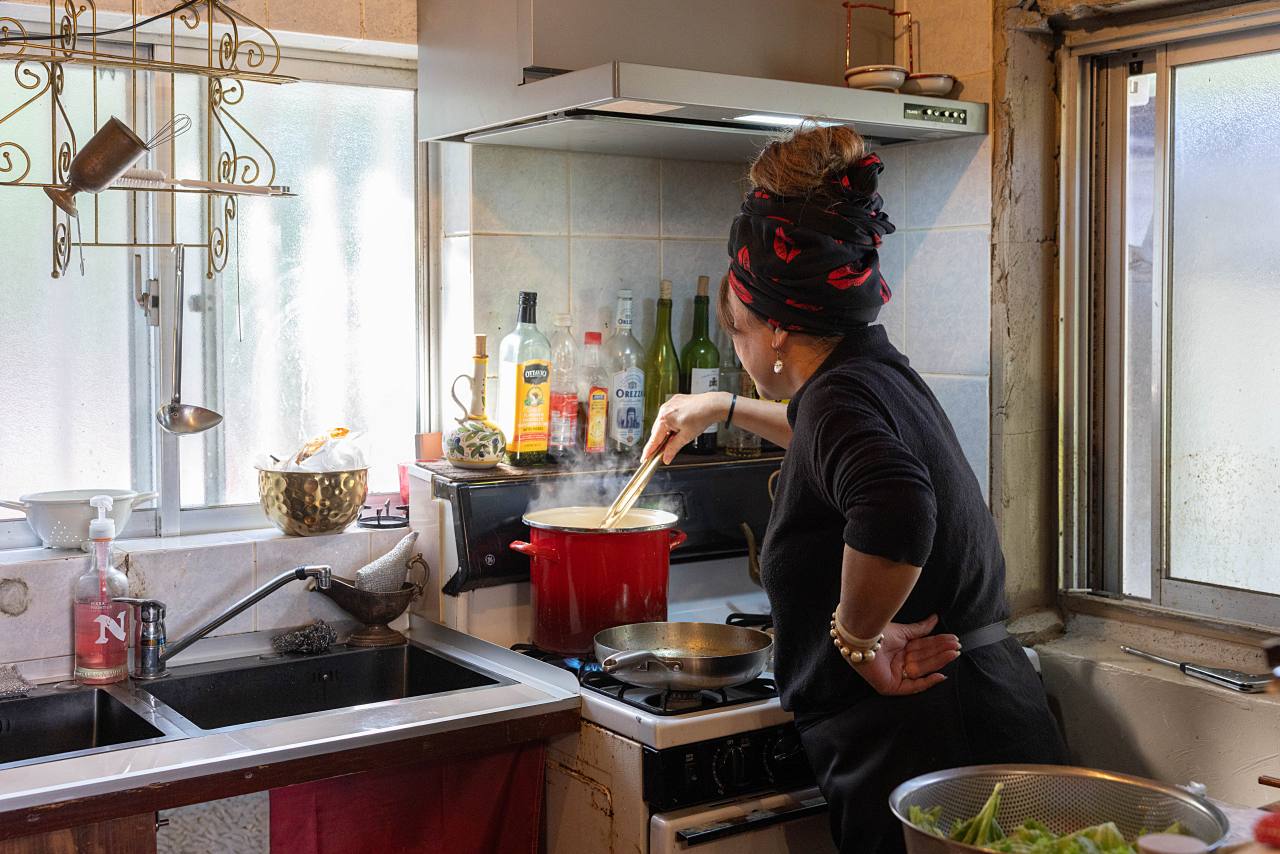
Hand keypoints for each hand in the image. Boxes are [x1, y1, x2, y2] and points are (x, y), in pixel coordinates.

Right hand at [642, 392, 730, 462]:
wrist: (713, 405)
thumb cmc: (702, 417)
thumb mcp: (686, 437)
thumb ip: (673, 448)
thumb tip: (666, 457)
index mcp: (664, 419)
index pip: (653, 440)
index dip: (649, 451)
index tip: (644, 459)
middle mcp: (664, 410)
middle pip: (656, 431)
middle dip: (660, 442)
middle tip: (665, 451)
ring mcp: (668, 404)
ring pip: (662, 423)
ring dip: (666, 432)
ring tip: (679, 435)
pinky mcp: (674, 401)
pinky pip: (667, 415)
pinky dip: (671, 423)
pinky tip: (680, 426)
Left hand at [845, 614, 960, 695]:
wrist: (861, 638)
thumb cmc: (877, 632)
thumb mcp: (903, 630)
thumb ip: (920, 629)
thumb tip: (935, 619)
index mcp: (900, 649)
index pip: (923, 647)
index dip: (938, 644)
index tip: (953, 640)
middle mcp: (898, 662)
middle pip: (925, 658)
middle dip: (941, 652)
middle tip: (957, 647)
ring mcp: (895, 674)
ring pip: (922, 669)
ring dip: (939, 662)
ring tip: (953, 653)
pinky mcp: (891, 686)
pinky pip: (913, 687)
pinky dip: (927, 682)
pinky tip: (940, 674)